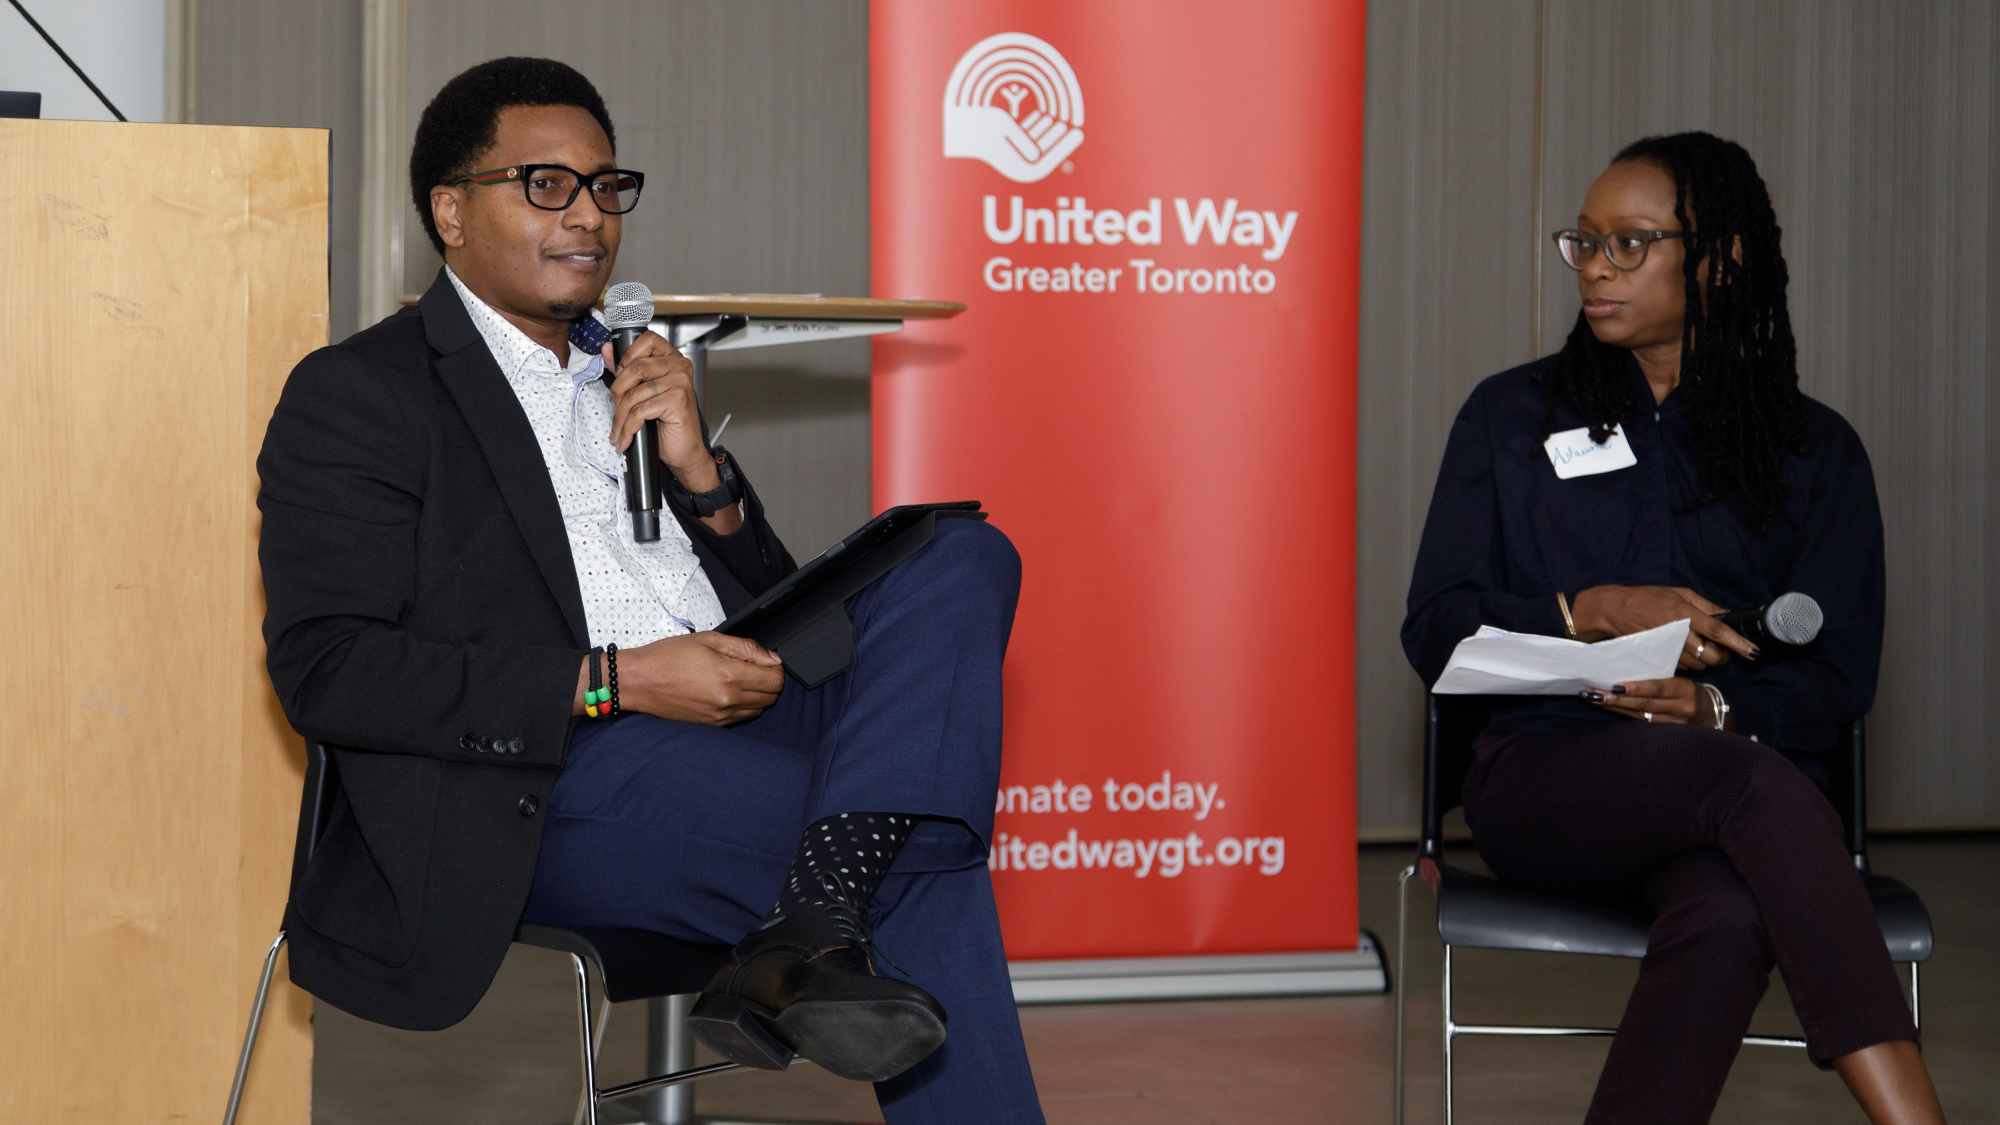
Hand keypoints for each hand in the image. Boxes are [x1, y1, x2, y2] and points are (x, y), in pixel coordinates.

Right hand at [577, 633, 783, 724]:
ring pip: (758, 710)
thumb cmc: (667, 657)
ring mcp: (720, 717)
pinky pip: (740, 718)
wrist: (638, 681)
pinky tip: (723, 692)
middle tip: (748, 667)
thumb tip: (772, 658)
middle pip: (771, 697)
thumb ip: (746, 648)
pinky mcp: (711, 725)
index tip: (764, 660)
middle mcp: (728, 701)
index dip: (775, 667)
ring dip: (755, 695)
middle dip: (767, 680)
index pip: (776, 680)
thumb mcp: (709, 640)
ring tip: (733, 679)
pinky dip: (740, 706)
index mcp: (729, 676)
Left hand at [600, 335, 719, 492]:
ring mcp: (681, 382)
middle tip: (615, 410)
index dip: (627, 357)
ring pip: (635, 393)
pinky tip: (626, 438)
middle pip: (635, 368)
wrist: (684, 450)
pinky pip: (641, 411)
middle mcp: (680, 366)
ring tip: (619, 430)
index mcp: (671, 358)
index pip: (647, 340)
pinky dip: (628, 427)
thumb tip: (607, 348)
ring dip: (620, 416)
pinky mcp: (678, 401)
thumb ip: (625, 369)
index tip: (619, 377)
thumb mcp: (642, 392)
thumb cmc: (666, 422)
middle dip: (617, 392)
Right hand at [943, 103, 1083, 181]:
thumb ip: (1022, 141)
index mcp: (1014, 169)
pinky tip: (1041, 119)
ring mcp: (1008, 159)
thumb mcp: (1001, 127)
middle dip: (1058, 140)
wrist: (953, 123)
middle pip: (1043, 156)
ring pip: (1034, 148)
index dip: (1065, 145)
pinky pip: (1023, 143)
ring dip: (1046, 135)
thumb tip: (1037, 156)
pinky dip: (1032, 132)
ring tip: (1056, 121)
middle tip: (1074, 127)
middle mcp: (1012, 169)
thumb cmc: (975, 123)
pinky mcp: (1003, 149)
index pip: (1047, 160)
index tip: (1077, 131)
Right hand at [1571, 584, 1756, 669]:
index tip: (1755, 653)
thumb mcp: (1679, 593)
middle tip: (1715, 645)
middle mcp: (1680, 633)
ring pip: (1700, 665)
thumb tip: (1728, 615)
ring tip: (1692, 644)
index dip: (1739, 643)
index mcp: (1686, 613)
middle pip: (1713, 656)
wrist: (1614, 611)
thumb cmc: (1647, 599)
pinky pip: (1685, 667)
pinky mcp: (1660, 660)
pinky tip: (1680, 650)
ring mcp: (1669, 649)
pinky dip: (1689, 661)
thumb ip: (1706, 605)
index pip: (1719, 631)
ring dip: (1703, 658)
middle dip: (1720, 655)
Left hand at [1583, 676, 1709, 724]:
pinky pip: (1640, 724)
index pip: (1657, 688)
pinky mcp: (1666, 735)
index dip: (1636, 688)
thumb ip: (1658, 678)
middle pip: (1644, 705)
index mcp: (1684, 689)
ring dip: (1614, 708)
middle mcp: (1680, 709)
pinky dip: (1622, 716)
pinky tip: (1607, 709)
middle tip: (1592, 694)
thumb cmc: (1688, 691)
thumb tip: (1623, 669)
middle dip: (1616, 700)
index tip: (1614, 686)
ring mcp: (1674, 725)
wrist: (1711, 715)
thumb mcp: (1680, 681)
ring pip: (1639, 716)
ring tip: (1593, 700)